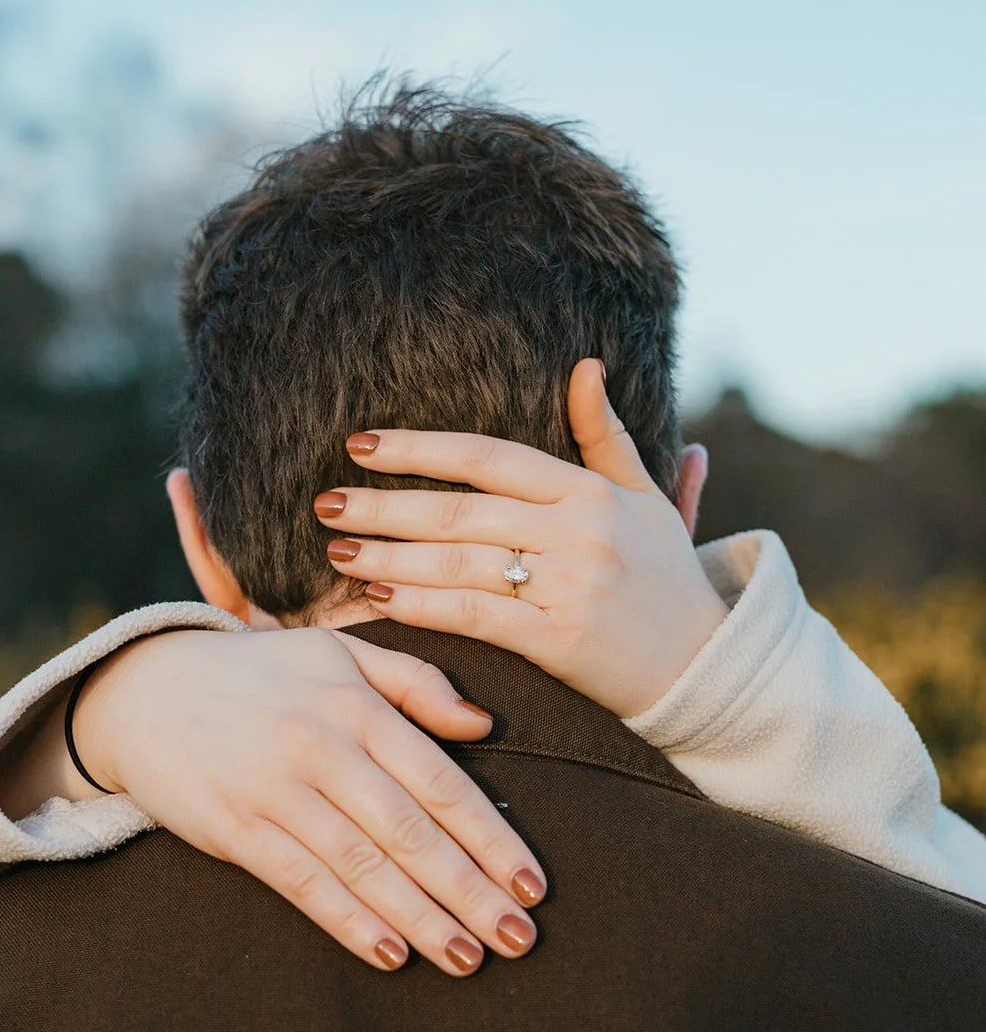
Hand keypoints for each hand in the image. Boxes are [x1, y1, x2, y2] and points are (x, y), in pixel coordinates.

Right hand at [0, 628, 545, 976]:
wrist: (142, 689)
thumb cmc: (258, 674)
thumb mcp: (338, 653)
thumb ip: (416, 682)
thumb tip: (486, 725)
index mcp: (357, 703)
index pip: (441, 780)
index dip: (493, 838)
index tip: (535, 885)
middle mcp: (320, 744)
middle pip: (410, 830)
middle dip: (471, 890)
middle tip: (520, 941)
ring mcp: (273, 788)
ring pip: (361, 864)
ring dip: (421, 917)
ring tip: (469, 958)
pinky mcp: (231, 826)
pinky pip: (300, 881)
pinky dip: (347, 920)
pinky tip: (391, 953)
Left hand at [315, 360, 728, 719]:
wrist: (706, 665)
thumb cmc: (667, 579)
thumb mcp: (646, 498)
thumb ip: (607, 436)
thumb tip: (586, 366)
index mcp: (590, 492)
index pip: (490, 458)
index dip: (421, 448)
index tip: (362, 445)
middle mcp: (579, 532)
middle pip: (462, 510)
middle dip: (386, 505)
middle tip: (324, 502)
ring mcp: (569, 586)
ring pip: (461, 562)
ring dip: (391, 556)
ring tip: (337, 551)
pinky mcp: (559, 640)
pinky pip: (477, 616)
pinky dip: (424, 606)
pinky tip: (378, 598)